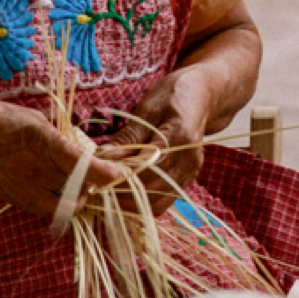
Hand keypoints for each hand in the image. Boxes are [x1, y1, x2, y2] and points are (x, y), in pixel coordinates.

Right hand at [0, 96, 116, 222]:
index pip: (84, 166)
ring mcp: (25, 190)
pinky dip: (60, 203)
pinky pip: (48, 210)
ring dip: (78, 198)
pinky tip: (58, 188)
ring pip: (67, 207)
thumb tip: (80, 142)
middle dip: (94, 184)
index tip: (120, 173)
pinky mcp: (16, 201)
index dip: (107, 173)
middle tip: (98, 173)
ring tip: (78, 183)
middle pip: (80, 189)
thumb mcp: (34, 117)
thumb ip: (59, 134)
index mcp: (43, 142)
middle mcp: (37, 170)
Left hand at [99, 66, 213, 215]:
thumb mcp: (147, 109)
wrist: (203, 95)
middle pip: (151, 188)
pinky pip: (163, 200)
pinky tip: (123, 191)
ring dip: (130, 201)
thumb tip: (102, 157)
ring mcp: (190, 172)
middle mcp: (189, 160)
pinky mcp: (187, 179)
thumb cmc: (173, 95)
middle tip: (95, 183)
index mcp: (180, 137)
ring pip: (157, 202)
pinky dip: (142, 201)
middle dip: (120, 189)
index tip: (94, 172)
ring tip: (107, 189)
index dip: (118, 174)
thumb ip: (128, 136)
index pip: (145, 167)